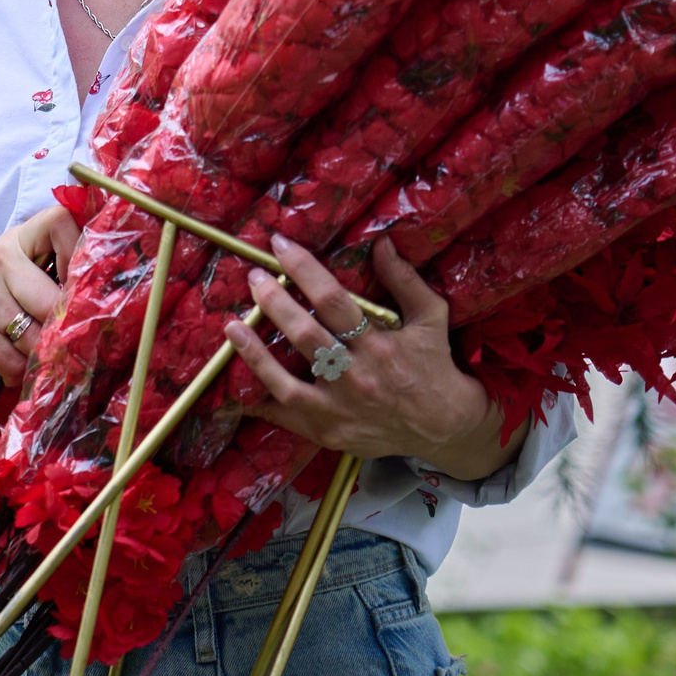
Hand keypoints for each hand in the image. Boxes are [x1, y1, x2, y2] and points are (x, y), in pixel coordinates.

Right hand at [0, 201, 79, 384]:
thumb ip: (35, 275)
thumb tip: (85, 308)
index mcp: (11, 241)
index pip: (60, 222)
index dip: (79, 251)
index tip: (78, 284)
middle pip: (55, 299)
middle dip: (62, 332)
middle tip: (63, 346)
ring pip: (36, 337)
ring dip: (39, 359)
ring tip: (34, 362)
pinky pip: (11, 360)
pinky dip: (16, 373)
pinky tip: (10, 370)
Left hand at [221, 234, 523, 481]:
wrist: (444, 426)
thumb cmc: (434, 365)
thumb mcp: (430, 318)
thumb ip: (405, 280)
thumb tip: (381, 243)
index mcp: (379, 344)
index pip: (333, 300)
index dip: (303, 269)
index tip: (279, 245)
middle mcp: (357, 377)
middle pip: (306, 336)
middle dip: (275, 302)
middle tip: (254, 277)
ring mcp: (340, 409)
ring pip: (287, 383)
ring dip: (255, 355)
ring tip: (232, 327)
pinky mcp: (329, 432)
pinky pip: (287, 418)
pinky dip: (260, 404)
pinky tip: (237, 386)